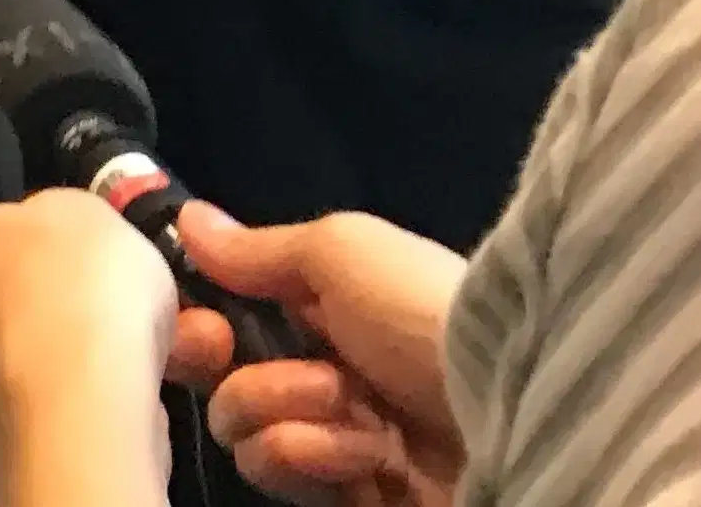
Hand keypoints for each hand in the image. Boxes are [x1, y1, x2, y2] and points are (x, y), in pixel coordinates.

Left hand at [0, 191, 179, 506]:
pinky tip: (51, 432)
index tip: (56, 285)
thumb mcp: (87, 216)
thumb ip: (52, 222)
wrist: (76, 401)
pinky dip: (9, 433)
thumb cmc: (82, 290)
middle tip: (56, 340)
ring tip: (57, 394)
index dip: (15, 266)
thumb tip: (45, 237)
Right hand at [177, 205, 467, 505]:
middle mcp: (325, 375)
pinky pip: (284, 476)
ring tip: (353, 415)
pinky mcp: (345, 495)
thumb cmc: (423, 312)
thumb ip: (260, 248)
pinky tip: (368, 455)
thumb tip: (186, 220)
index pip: (230, 321)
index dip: (201, 324)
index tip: (209, 328)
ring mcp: (335, 440)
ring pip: (245, 434)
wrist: (514, 407)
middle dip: (245, 380)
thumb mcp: (345, 252)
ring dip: (285, 416)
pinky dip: (314, 458)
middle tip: (298, 375)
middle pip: (225, 384)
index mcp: (326, 313)